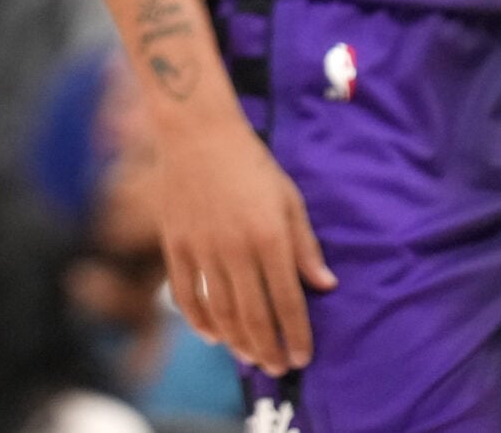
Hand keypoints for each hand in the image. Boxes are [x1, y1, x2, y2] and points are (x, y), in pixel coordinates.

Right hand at [154, 114, 335, 374]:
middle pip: (253, 316)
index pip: (288, 302)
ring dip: (237, 342)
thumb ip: (305, 245)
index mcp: (269, 237)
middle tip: (279, 368)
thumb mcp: (289, 198)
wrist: (198, 132)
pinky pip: (185, 295)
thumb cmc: (251, 163)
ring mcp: (201, 249)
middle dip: (269, 349)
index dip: (297, 335)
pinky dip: (198, 321)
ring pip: (220, 312)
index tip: (304, 357)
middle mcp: (235, 249)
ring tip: (251, 357)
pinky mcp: (175, 244)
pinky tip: (213, 336)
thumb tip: (325, 285)